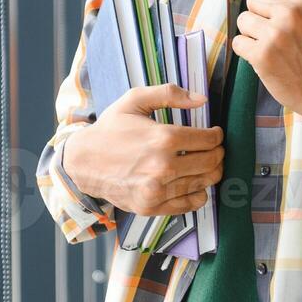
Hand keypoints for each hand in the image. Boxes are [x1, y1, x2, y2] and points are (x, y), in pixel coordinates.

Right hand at [62, 83, 224, 215]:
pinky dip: (198, 192)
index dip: (217, 135)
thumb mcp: (134, 100)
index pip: (209, 140)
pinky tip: (191, 180)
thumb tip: (202, 99)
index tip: (214, 134)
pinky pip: (192, 203)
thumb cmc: (110, 129)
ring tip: (204, 163)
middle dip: (218, 153)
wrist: (83, 162)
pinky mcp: (152, 207)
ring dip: (211, 172)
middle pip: (212, 163)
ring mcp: (158, 190)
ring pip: (205, 183)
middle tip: (213, 148)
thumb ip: (169, 94)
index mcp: (163, 138)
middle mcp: (163, 167)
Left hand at [231, 0, 301, 116]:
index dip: (274, 4)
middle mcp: (290, 12)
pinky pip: (238, 42)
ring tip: (270, 45)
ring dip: (252, 34)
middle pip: (252, 0)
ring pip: (243, 20)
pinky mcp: (261, 55)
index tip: (286, 20)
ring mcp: (274, 34)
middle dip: (260, 16)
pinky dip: (246, 51)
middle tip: (276, 33)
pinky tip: (263, 58)